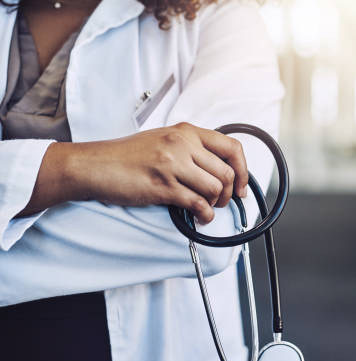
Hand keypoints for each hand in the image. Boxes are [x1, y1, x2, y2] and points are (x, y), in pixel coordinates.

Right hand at [24, 122, 248, 223]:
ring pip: (215, 188)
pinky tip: (199, 217)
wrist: (94, 165)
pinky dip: (204, 215)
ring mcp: (172, 165)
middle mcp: (182, 144)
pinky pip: (197, 203)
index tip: (242, 185)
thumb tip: (219, 169)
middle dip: (229, 193)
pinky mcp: (163, 186)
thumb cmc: (127, 155)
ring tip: (207, 208)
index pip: (231, 147)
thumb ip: (191, 149)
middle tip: (221, 201)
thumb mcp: (163, 139)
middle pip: (226, 172)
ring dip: (216, 204)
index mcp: (186, 131)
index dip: (243, 169)